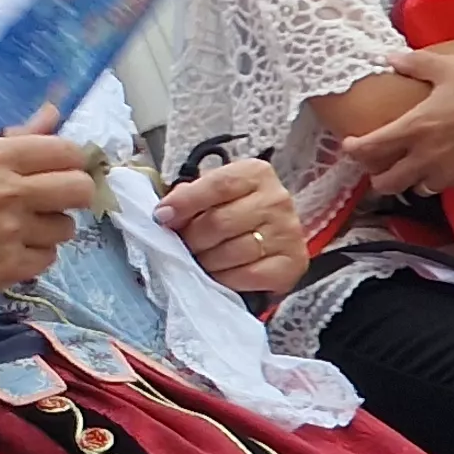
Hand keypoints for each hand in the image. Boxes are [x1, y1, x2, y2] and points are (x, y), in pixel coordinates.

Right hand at [0, 119, 99, 295]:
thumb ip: (13, 136)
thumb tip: (53, 115)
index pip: (65, 151)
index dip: (70, 158)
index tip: (60, 166)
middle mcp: (6, 193)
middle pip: (79, 189)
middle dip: (73, 190)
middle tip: (53, 195)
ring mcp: (9, 234)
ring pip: (66, 226)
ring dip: (49, 224)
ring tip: (20, 224)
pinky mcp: (9, 267)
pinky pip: (49, 257)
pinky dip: (34, 252)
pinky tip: (9, 245)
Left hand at [153, 158, 309, 298]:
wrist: (268, 244)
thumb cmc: (230, 214)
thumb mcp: (211, 196)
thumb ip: (188, 197)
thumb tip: (165, 213)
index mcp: (255, 174)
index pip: (218, 184)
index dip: (185, 203)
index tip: (161, 218)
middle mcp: (277, 199)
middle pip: (220, 222)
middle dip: (191, 239)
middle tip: (180, 247)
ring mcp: (288, 232)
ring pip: (231, 252)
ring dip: (205, 262)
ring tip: (198, 261)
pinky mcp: (292, 264)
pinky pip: (247, 275)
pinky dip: (224, 279)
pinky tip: (217, 276)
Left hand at [341, 50, 453, 194]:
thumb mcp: (448, 67)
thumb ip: (414, 64)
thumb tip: (388, 57)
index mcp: (415, 129)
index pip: (369, 150)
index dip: (354, 151)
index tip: (350, 145)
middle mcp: (426, 157)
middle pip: (385, 183)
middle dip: (376, 177)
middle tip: (378, 165)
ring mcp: (448, 173)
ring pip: (414, 189)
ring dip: (408, 181)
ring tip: (410, 167)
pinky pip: (443, 187)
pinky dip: (435, 181)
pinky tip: (439, 167)